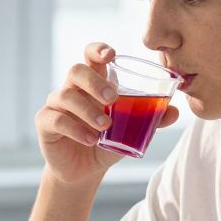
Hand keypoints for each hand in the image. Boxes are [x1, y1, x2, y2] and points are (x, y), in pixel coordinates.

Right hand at [36, 42, 179, 184]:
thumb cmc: (107, 142)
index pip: (90, 56)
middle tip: (113, 98)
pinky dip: (75, 128)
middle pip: (76, 70)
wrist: (85, 171)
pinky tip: (91, 139)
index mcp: (93, 84)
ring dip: (87, 110)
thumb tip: (175, 111)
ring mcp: (56, 105)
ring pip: (65, 95)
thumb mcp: (131, 131)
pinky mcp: (45, 123)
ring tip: (105, 126)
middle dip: (95, 81)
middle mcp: (72, 89)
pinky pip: (56, 118)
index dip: (98, 50)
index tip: (111, 54)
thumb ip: (151, 119)